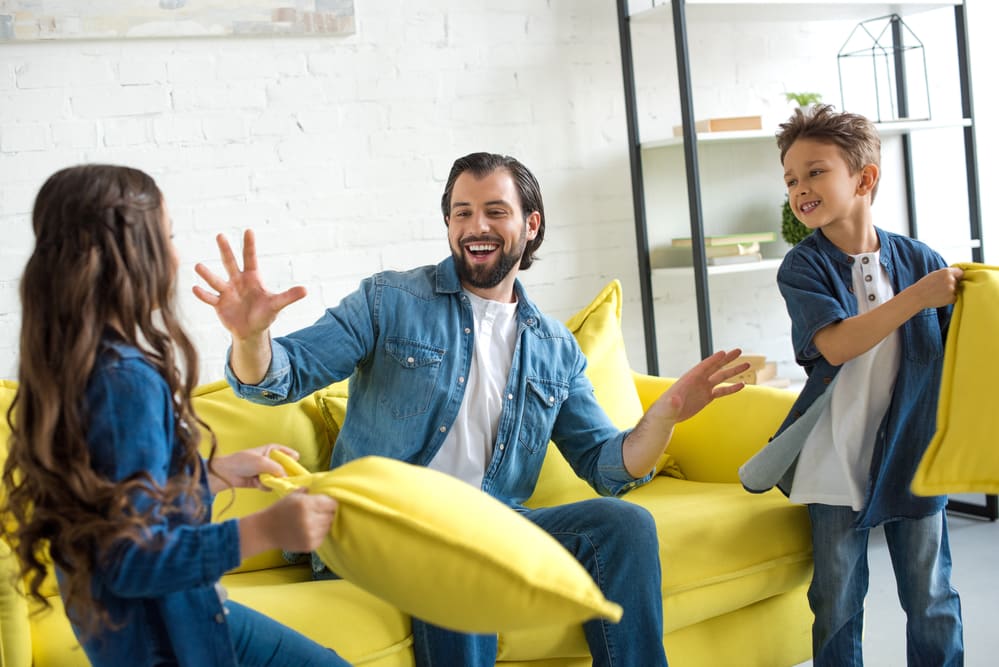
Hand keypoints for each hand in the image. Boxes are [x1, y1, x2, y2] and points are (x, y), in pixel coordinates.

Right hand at [192, 229, 306, 341]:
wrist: (251, 330)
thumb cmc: (264, 313)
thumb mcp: (277, 305)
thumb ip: (289, 297)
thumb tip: (306, 290)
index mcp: (252, 278)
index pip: (250, 258)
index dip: (250, 246)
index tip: (248, 230)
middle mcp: (237, 281)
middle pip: (230, 263)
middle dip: (226, 250)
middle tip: (220, 235)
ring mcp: (226, 292)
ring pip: (216, 280)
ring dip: (207, 274)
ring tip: (198, 266)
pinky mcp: (219, 304)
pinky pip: (210, 298)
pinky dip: (203, 295)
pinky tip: (195, 288)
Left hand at [210, 444, 299, 493]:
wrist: (226, 473)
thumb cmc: (243, 462)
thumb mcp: (263, 462)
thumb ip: (277, 468)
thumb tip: (287, 478)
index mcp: (271, 450)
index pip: (286, 452)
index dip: (292, 457)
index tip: (297, 463)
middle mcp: (269, 460)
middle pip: (284, 467)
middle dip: (285, 474)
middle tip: (288, 479)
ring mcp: (265, 472)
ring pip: (277, 478)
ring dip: (272, 481)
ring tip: (264, 480)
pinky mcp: (260, 482)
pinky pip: (269, 485)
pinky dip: (265, 486)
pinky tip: (257, 484)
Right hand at [246, 490, 337, 554]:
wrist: (266, 530)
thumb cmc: (281, 510)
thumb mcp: (294, 495)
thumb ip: (311, 491)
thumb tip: (326, 488)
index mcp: (306, 504)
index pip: (332, 503)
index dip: (330, 502)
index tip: (325, 503)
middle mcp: (309, 520)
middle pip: (331, 515)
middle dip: (327, 512)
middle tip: (317, 512)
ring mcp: (310, 535)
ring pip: (328, 526)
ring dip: (323, 523)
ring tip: (312, 521)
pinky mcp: (310, 546)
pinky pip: (323, 536)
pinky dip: (319, 533)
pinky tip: (308, 530)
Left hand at [655, 348, 748, 422]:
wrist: (667, 416)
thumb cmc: (664, 410)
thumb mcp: (668, 407)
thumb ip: (672, 403)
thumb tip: (675, 399)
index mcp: (688, 379)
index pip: (703, 367)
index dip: (713, 360)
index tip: (724, 352)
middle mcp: (698, 381)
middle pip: (715, 367)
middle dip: (727, 359)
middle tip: (739, 351)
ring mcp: (703, 388)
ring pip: (721, 377)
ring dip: (733, 371)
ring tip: (747, 365)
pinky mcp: (706, 397)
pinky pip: (721, 391)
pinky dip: (731, 388)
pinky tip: (742, 385)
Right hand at [909, 266, 963, 309]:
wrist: (917, 296)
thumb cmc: (924, 285)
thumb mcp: (935, 274)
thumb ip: (947, 274)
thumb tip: (958, 275)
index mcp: (946, 272)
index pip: (960, 272)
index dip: (957, 276)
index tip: (953, 279)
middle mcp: (951, 280)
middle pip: (958, 281)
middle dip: (953, 284)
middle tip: (941, 287)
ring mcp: (952, 289)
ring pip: (956, 290)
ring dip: (950, 292)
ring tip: (939, 293)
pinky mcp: (952, 298)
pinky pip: (954, 298)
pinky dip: (949, 298)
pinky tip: (940, 298)